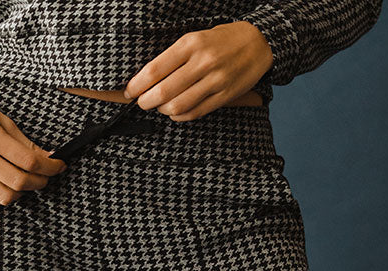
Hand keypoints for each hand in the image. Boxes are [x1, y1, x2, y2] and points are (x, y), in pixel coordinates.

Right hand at [0, 80, 66, 207]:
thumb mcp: (4, 121)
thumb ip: (27, 144)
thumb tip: (51, 160)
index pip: (28, 160)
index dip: (50, 167)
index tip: (60, 166)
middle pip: (19, 181)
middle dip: (40, 182)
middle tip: (47, 176)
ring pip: (6, 196)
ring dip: (24, 193)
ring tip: (29, 181)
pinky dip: (6, 197)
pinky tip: (10, 185)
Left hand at [123, 22, 272, 121]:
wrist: (258, 42)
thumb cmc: (221, 40)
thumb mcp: (195, 38)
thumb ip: (174, 57)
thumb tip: (148, 78)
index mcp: (190, 44)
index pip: (154, 70)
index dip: (136, 85)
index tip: (129, 91)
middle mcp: (202, 62)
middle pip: (162, 91)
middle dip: (146, 102)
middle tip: (141, 103)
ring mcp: (214, 81)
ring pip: (177, 106)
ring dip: (163, 110)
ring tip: (160, 106)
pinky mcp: (224, 96)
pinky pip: (194, 113)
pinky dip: (179, 116)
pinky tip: (175, 112)